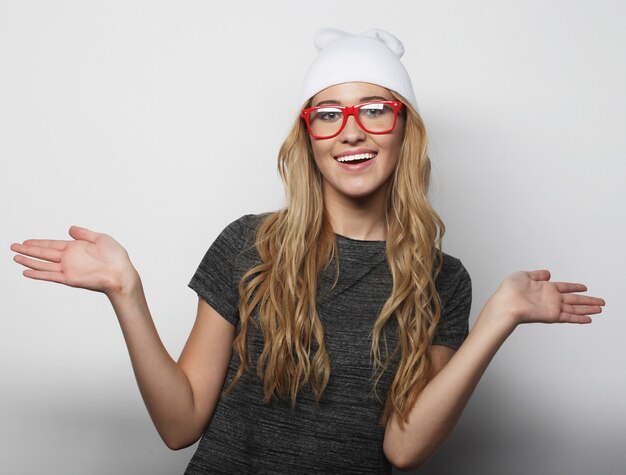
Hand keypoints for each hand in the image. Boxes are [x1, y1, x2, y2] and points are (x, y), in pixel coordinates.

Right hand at [11, 226, 138, 296]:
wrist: (121, 273)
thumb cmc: (116, 257)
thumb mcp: (101, 238)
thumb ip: (84, 234)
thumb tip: (70, 228)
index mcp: (76, 248)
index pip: (52, 244)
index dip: (39, 242)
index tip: (26, 241)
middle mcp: (70, 259)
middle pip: (44, 253)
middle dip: (28, 250)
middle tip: (13, 246)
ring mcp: (69, 269)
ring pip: (43, 264)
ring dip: (29, 261)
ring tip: (15, 257)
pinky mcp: (70, 279)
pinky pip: (50, 276)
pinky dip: (38, 274)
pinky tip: (26, 271)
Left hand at [488, 270, 604, 325]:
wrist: (505, 303)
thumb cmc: (509, 290)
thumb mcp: (523, 275)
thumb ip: (537, 274)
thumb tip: (547, 273)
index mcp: (545, 287)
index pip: (564, 287)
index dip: (575, 287)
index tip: (584, 287)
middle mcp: (550, 298)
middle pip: (574, 299)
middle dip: (588, 300)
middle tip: (601, 302)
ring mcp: (552, 307)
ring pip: (575, 309)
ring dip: (588, 309)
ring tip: (600, 309)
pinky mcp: (551, 316)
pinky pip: (569, 317)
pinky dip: (579, 318)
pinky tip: (589, 318)